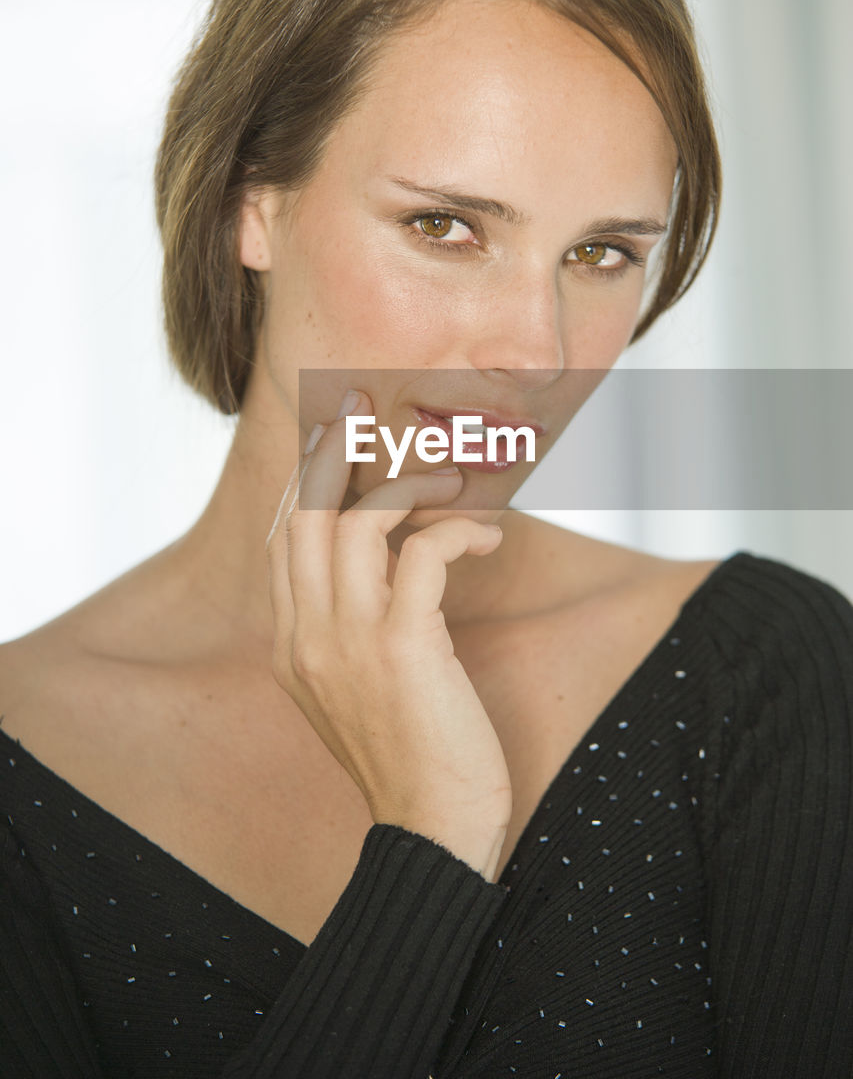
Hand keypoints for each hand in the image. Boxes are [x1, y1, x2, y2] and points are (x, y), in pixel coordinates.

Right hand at [265, 390, 512, 879]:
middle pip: (308, 511)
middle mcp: (308, 635)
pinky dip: (458, 530)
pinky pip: (422, 553)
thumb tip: (389, 567)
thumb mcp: (360, 690)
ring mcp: (349, 640)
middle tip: (366, 404)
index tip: (338, 438)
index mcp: (292, 645)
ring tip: (457, 480)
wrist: (432, 832)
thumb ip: (352, 630)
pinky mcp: (402, 647)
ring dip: (413, 484)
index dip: (310, 478)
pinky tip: (487, 538)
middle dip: (337, 449)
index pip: (284, 536)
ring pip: (360, 519)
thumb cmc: (412, 757)